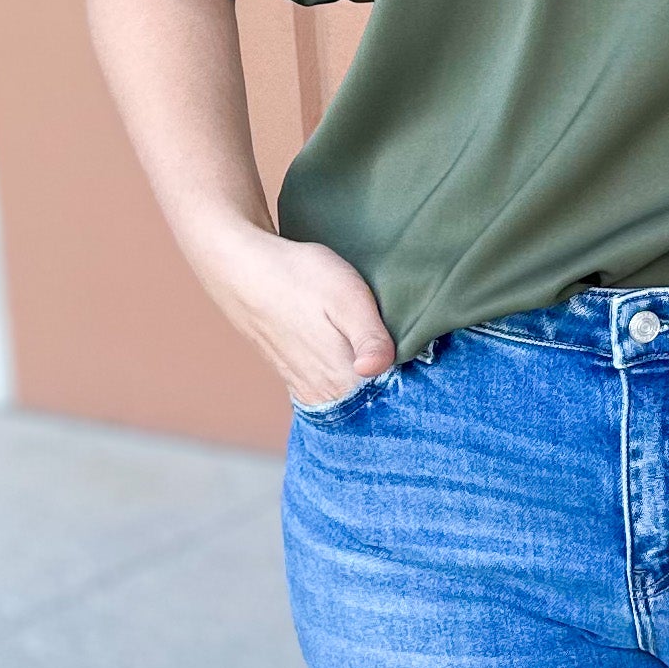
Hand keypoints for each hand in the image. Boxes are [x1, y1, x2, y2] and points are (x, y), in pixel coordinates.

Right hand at [188, 217, 396, 407]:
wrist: (241, 266)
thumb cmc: (298, 276)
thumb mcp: (347, 297)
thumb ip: (370, 338)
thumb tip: (379, 370)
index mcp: (342, 379)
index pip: (395, 398)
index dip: (415, 379)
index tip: (427, 360)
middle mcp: (323, 393)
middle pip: (375, 401)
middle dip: (396, 385)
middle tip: (414, 354)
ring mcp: (306, 388)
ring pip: (354, 397)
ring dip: (373, 382)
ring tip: (385, 352)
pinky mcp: (295, 377)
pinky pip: (333, 390)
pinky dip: (350, 380)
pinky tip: (355, 356)